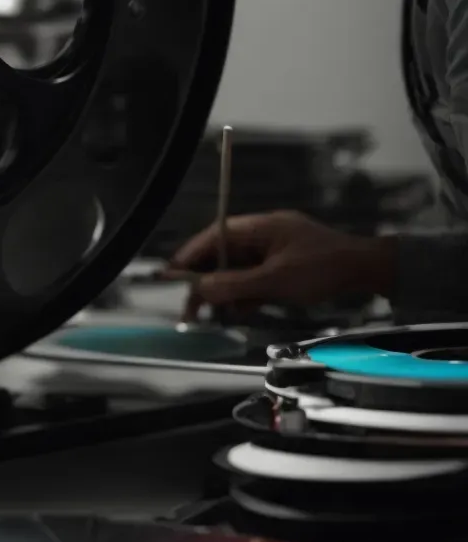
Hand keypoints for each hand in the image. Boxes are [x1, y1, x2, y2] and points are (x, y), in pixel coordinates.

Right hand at [165, 210, 395, 322]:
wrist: (370, 271)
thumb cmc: (326, 269)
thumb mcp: (276, 280)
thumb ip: (235, 286)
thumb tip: (200, 290)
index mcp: (258, 227)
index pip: (212, 238)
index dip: (189, 258)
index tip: (171, 277)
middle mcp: (261, 235)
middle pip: (220, 256)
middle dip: (206, 281)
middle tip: (193, 308)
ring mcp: (272, 250)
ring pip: (236, 270)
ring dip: (227, 291)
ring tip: (219, 313)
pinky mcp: (282, 265)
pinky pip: (253, 278)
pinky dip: (246, 293)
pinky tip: (244, 309)